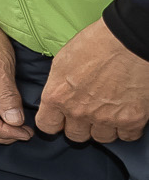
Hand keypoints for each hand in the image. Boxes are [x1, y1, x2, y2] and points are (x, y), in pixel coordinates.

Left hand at [38, 19, 148, 143]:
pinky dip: (127, 128)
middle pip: (75, 135)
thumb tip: (58, 95)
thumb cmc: (95, 43)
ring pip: (101, 138)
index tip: (61, 118)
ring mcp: (106, 118)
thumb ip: (58, 85)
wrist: (128, 41)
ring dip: (104, 128)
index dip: (54, 122)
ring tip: (109, 112)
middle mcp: (78, 112)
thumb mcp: (62, 62)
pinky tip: (126, 115)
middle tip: (89, 112)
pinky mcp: (132, 120)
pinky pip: (126, 136)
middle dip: (80, 126)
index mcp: (57, 96)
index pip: (47, 126)